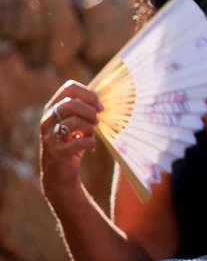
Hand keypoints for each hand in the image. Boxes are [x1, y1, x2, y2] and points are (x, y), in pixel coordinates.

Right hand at [39, 81, 102, 199]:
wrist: (60, 172)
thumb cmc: (72, 143)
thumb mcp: (76, 123)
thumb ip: (85, 109)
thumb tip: (105, 100)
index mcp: (53, 108)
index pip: (69, 87)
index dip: (88, 94)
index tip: (100, 106)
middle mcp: (47, 119)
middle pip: (70, 103)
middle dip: (89, 111)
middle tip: (97, 121)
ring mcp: (50, 136)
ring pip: (73, 121)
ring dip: (89, 127)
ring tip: (92, 134)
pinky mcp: (58, 151)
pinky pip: (79, 142)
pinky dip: (90, 143)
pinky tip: (91, 147)